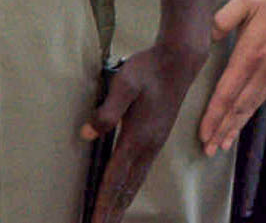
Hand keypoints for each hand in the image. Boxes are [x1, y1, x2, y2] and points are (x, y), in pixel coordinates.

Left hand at [83, 38, 208, 221]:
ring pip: (135, 182)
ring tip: (111, 219)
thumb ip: (107, 111)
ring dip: (122, 203)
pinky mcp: (157, 137)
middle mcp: (147, 146)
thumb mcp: (124, 83)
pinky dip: (131, 189)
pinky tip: (127, 191)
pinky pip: (141, 172)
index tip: (95, 222)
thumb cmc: (149, 68)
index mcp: (138, 137)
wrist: (179, 60)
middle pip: (126, 188)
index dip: (103, 203)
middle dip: (113, 211)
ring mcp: (154, 143)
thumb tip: (86, 134)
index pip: (116, 178)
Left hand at [198, 0, 265, 155]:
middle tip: (208, 149)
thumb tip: (206, 37)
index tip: (204, 133)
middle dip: (222, 129)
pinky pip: (263, 97)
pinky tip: (244, 118)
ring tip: (223, 142)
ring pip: (252, 105)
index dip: (214, 115)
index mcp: (251, 53)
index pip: (227, 92)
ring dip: (236, 125)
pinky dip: (251, 112)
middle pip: (239, 106)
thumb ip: (222, 19)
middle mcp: (263, 68)